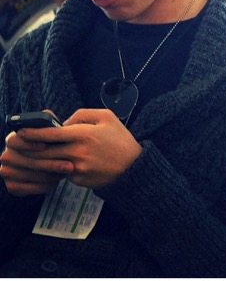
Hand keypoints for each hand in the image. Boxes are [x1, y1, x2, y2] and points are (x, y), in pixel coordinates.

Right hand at [1, 127, 74, 195]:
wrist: (53, 164)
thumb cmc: (55, 145)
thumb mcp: (53, 132)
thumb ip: (49, 123)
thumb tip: (47, 114)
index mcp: (13, 140)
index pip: (14, 140)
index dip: (28, 143)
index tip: (45, 146)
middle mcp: (6, 156)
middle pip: (24, 160)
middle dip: (49, 163)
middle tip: (69, 165)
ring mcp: (7, 172)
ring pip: (29, 175)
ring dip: (50, 175)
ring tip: (66, 173)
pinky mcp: (12, 186)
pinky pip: (28, 188)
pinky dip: (43, 186)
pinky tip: (56, 181)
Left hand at [10, 108, 142, 189]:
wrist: (134, 167)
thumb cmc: (120, 140)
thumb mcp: (107, 117)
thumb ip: (82, 114)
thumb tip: (63, 122)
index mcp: (83, 134)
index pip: (49, 133)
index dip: (32, 133)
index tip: (21, 132)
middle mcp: (78, 152)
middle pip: (44, 151)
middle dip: (32, 148)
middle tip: (24, 145)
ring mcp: (77, 168)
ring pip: (50, 163)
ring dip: (43, 160)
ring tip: (43, 154)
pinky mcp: (79, 180)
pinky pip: (62, 173)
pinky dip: (60, 168)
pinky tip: (66, 164)